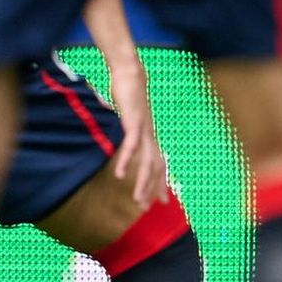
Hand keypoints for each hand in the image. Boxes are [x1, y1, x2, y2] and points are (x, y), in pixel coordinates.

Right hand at [103, 59, 168, 210]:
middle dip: (153, 189)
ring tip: (138, 200)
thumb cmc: (128, 95)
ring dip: (143, 182)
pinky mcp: (134, 122)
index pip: (159, 164)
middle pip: (156, 167)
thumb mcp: (127, 118)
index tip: (161, 201)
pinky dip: (127, 160)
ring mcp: (144, 129)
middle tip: (149, 207)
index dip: (160, 183)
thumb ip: (126, 130)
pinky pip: (131, 145)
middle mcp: (150, 135)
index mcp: (149, 136)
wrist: (131, 74)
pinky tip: (120, 175)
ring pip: (147, 161)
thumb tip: (120, 136)